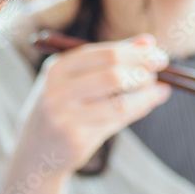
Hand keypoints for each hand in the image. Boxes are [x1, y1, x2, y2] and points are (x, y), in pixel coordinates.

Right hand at [18, 35, 170, 175]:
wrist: (35, 151)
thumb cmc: (62, 108)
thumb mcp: (76, 79)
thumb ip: (110, 59)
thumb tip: (148, 42)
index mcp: (57, 68)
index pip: (105, 54)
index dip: (136, 54)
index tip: (159, 56)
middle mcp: (56, 91)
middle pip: (112, 75)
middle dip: (142, 73)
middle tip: (158, 74)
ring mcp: (64, 117)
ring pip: (119, 103)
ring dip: (146, 95)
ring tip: (158, 90)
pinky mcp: (76, 140)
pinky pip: (116, 123)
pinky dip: (138, 110)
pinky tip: (148, 103)